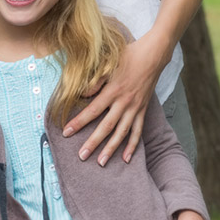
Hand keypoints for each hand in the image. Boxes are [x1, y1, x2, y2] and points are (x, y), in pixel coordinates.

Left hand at [62, 42, 164, 165]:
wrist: (153, 56)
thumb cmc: (128, 57)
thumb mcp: (109, 65)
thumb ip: (95, 82)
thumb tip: (81, 95)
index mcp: (113, 91)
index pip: (92, 110)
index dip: (79, 122)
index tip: (66, 132)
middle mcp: (124, 103)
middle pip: (106, 126)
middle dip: (93, 142)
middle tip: (81, 156)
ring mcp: (135, 108)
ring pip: (122, 133)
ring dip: (111, 149)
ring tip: (101, 162)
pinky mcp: (143, 111)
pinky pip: (137, 131)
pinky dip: (132, 145)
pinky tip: (125, 158)